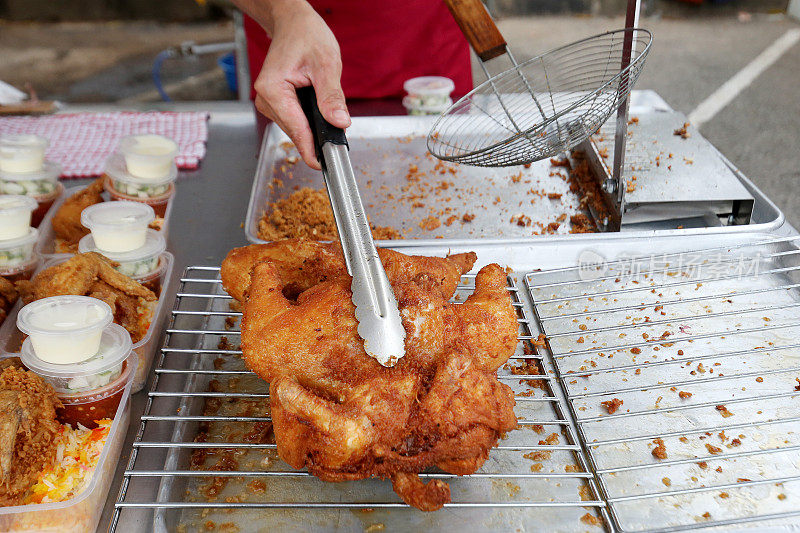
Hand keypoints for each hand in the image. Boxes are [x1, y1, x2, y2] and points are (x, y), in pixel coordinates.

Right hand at [252, 0, 350, 168]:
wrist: (294, 24)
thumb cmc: (306, 36)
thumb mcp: (326, 64)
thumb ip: (332, 96)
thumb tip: (339, 122)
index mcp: (273, 89)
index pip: (296, 128)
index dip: (311, 149)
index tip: (323, 166)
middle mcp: (265, 98)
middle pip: (295, 131)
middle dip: (316, 137)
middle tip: (338, 142)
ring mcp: (268, 102)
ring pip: (295, 128)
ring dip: (313, 128)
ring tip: (329, 118)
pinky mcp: (275, 104)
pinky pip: (294, 121)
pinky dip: (308, 122)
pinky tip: (318, 114)